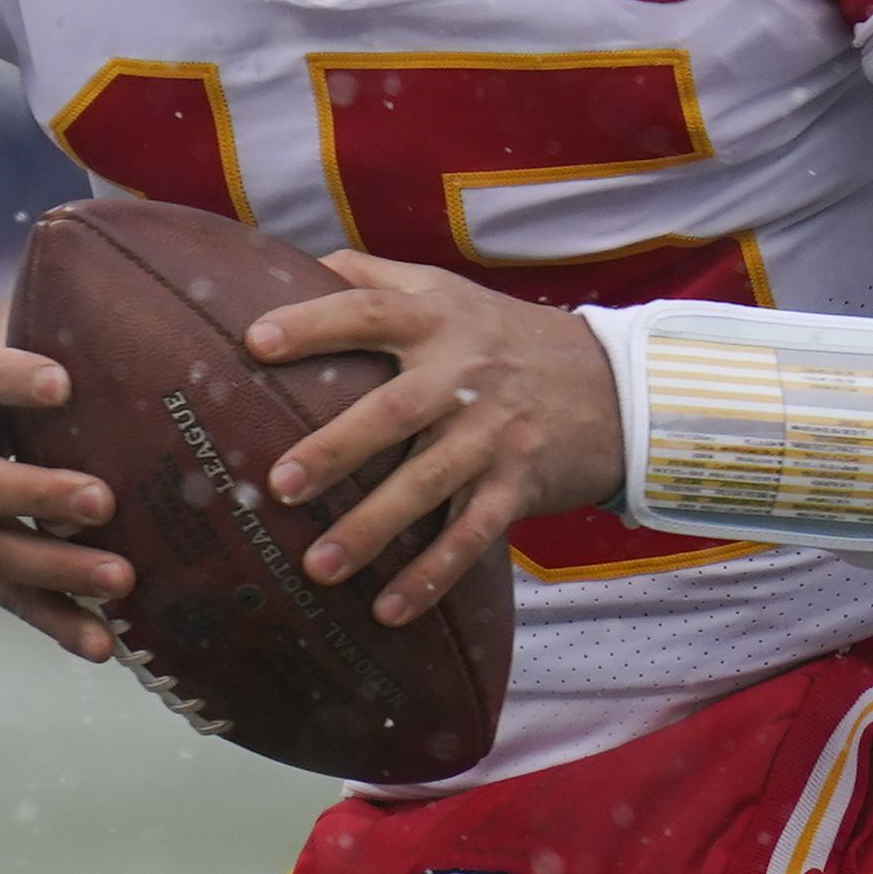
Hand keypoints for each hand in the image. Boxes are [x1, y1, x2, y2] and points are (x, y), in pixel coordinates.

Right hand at [0, 308, 130, 661]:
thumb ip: (31, 313)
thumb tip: (110, 259)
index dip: (10, 377)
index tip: (62, 380)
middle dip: (38, 493)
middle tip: (102, 499)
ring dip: (60, 572)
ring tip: (122, 580)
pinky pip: (12, 601)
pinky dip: (56, 626)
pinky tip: (103, 646)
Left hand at [244, 254, 626, 626]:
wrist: (616, 387)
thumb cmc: (505, 337)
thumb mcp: (448, 292)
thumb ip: (374, 278)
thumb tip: (294, 264)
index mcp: (437, 320)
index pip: (369, 312)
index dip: (314, 322)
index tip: (256, 341)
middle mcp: (464, 375)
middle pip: (393, 411)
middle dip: (335, 449)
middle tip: (280, 485)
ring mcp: (494, 435)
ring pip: (428, 484)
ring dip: (373, 529)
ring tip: (317, 566)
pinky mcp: (518, 485)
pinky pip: (471, 536)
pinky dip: (431, 574)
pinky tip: (388, 609)